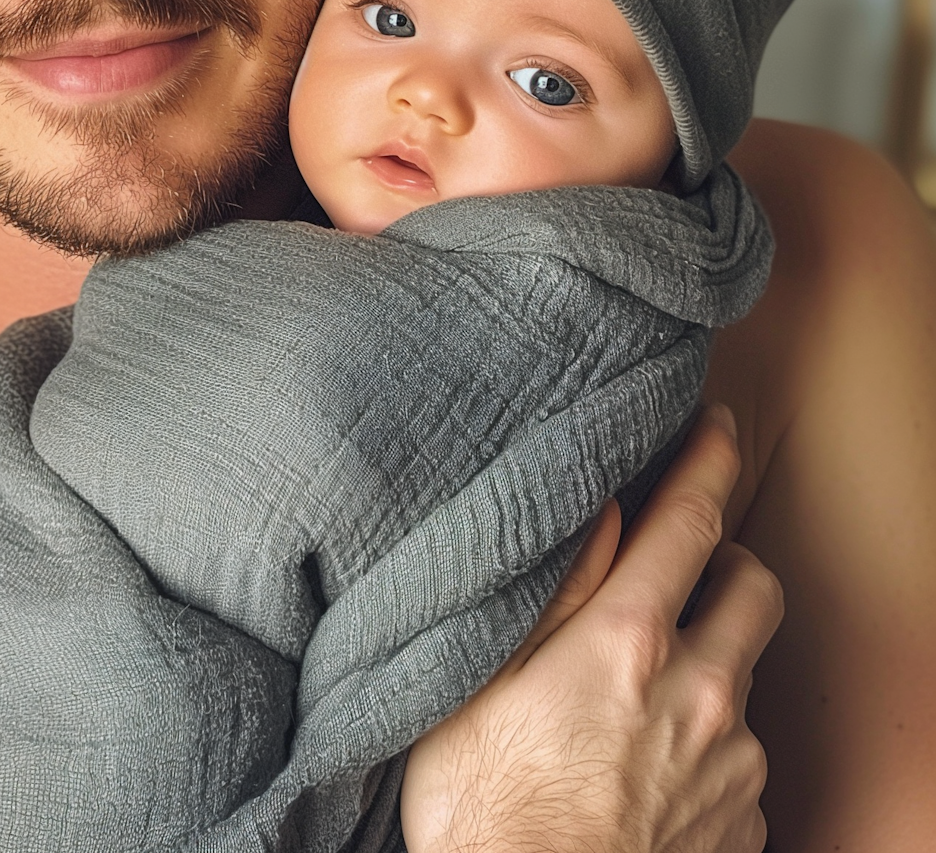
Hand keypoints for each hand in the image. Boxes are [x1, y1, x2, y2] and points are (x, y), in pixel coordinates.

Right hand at [401, 405, 781, 852]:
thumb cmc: (484, 805)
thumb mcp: (481, 676)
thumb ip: (551, 587)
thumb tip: (596, 507)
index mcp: (629, 641)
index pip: (690, 522)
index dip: (708, 461)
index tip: (715, 424)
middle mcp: (700, 693)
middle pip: (755, 587)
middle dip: (731, 558)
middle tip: (689, 564)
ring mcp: (732, 767)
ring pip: (749, 680)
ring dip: (714, 662)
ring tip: (650, 689)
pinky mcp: (744, 830)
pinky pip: (744, 764)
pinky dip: (710, 746)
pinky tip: (654, 769)